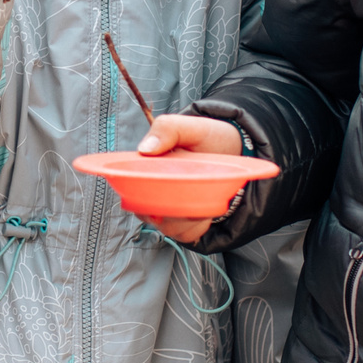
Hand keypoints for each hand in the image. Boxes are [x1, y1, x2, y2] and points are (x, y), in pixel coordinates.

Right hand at [134, 113, 245, 242]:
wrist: (233, 150)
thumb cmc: (206, 139)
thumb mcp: (190, 127)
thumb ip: (167, 129)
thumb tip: (145, 149)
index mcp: (144, 169)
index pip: (129, 189)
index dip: (142, 196)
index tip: (166, 193)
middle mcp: (150, 192)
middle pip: (148, 213)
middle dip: (172, 210)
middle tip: (195, 192)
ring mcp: (166, 210)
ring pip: (167, 227)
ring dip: (187, 218)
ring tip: (204, 198)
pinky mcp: (183, 224)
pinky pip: (184, 235)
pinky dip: (197, 226)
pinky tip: (206, 210)